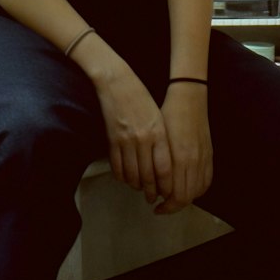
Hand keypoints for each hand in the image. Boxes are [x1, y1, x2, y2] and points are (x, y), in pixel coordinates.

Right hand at [92, 63, 173, 206]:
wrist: (116, 81)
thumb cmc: (141, 97)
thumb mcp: (158, 116)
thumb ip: (162, 140)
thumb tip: (163, 167)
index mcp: (159, 132)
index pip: (165, 169)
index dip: (167, 186)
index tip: (168, 193)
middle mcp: (143, 138)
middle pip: (148, 176)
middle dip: (151, 191)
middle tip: (152, 198)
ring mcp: (126, 140)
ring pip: (132, 175)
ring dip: (136, 186)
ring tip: (139, 188)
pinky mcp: (111, 140)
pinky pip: (117, 168)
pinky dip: (122, 177)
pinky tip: (126, 178)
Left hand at [154, 83, 212, 214]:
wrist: (189, 97)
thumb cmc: (168, 115)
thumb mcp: (158, 140)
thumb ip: (157, 164)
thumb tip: (153, 185)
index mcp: (179, 158)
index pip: (177, 196)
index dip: (166, 206)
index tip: (156, 206)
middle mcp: (194, 161)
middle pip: (187, 197)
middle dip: (173, 206)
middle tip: (161, 205)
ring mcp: (204, 158)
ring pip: (198, 191)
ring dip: (186, 198)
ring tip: (173, 198)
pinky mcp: (210, 154)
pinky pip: (206, 181)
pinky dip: (198, 190)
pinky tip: (189, 188)